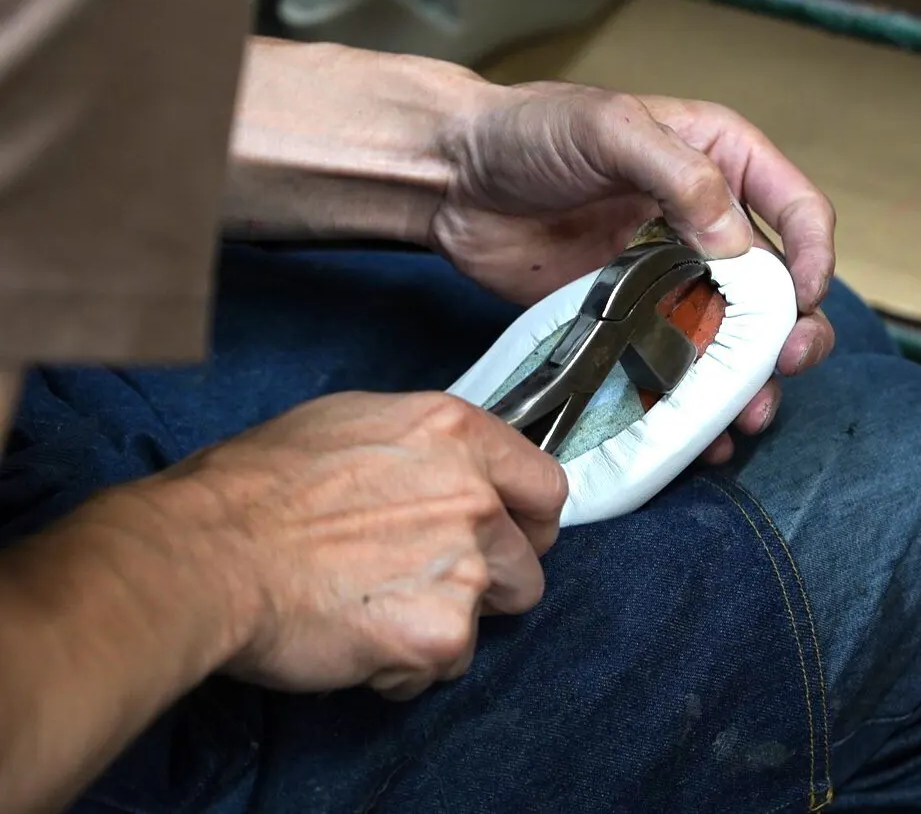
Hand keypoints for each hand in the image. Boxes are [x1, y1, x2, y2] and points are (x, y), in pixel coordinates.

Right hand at [163, 390, 566, 699]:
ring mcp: (465, 567)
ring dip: (446, 623)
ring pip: (490, 617)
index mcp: (456, 434)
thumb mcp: (351, 424)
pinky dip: (405, 666)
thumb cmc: (255, 490)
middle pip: (527, 561)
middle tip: (423, 582)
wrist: (206, 556)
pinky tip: (356, 640)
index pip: (544, 485)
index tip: (513, 535)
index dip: (529, 519)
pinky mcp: (442, 633)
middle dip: (487, 580)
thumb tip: (440, 468)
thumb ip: (420, 450)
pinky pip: (443, 666)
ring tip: (376, 610)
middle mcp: (475, 497)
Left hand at [432, 81, 837, 460]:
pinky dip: (696, 403)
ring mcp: (673, 276)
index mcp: (722, 162)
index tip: (805, 297)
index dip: (815, 255)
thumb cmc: (528, 131)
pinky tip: (702, 433)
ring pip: (737, 338)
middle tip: (783, 363)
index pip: (798, 210)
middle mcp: (710, 223)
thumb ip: (680, 176)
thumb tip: (737, 244)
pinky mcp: (633, 319)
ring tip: (748, 414)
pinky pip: (680, 367)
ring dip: (753, 380)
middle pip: (782, 287)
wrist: (451, 180)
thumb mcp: (610, 128)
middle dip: (794, 331)